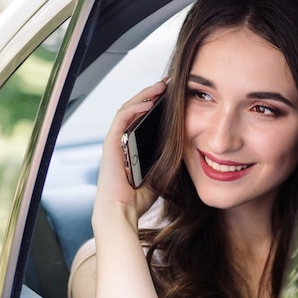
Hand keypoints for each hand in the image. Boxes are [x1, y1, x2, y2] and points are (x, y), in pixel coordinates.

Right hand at [92, 80, 166, 228]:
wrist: (122, 212)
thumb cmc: (138, 199)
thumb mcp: (160, 174)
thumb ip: (166, 160)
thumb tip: (186, 149)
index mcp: (131, 147)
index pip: (142, 119)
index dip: (156, 106)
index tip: (173, 97)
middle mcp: (120, 141)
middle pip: (135, 110)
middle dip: (151, 95)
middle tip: (167, 84)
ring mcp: (114, 141)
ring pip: (128, 109)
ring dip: (144, 96)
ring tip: (160, 87)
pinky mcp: (110, 144)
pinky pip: (122, 119)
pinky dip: (135, 108)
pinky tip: (149, 102)